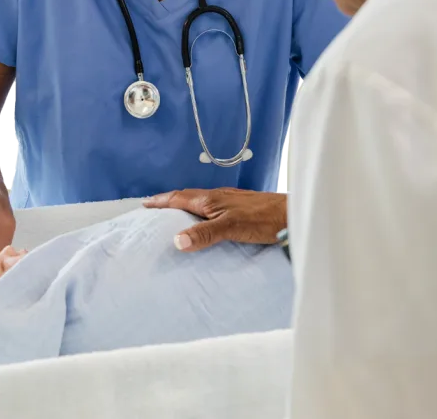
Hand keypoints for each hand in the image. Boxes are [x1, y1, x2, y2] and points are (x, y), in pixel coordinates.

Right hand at [142, 187, 286, 251]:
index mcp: (211, 199)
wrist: (291, 213)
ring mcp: (230, 200)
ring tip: (175, 214)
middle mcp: (218, 196)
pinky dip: (200, 211)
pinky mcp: (241, 207)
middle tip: (154, 207)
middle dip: (169, 201)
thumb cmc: (263, 219)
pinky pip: (212, 207)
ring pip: (201, 201)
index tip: (145, 204)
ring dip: (185, 205)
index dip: (161, 201)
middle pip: (188, 196)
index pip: (179, 197)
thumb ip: (204, 234)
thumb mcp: (230, 228)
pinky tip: (206, 220)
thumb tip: (176, 241)